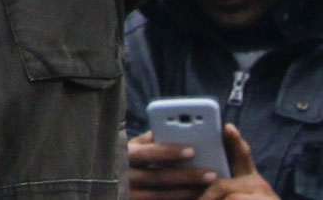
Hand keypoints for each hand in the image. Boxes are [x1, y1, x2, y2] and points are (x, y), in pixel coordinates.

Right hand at [127, 125, 269, 199]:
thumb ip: (149, 140)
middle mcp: (125, 175)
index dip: (168, 152)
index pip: (146, 153)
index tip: (192, 150)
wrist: (111, 181)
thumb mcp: (133, 146)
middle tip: (211, 173)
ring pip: (163, 195)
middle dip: (187, 175)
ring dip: (188, 191)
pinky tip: (196, 196)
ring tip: (209, 186)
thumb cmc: (128, 158)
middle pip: (159, 177)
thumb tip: (173, 130)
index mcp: (124, 154)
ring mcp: (131, 193)